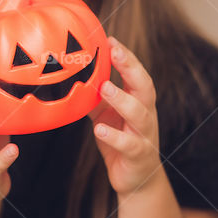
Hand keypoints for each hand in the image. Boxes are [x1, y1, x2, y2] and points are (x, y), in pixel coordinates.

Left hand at [88, 36, 164, 194]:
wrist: (136, 178)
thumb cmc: (120, 139)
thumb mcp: (105, 114)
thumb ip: (95, 96)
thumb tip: (71, 75)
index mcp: (139, 101)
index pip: (136, 73)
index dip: (126, 57)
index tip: (111, 39)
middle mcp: (146, 114)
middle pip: (145, 86)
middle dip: (131, 67)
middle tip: (115, 52)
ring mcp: (144, 134)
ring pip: (139, 113)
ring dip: (122, 99)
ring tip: (105, 88)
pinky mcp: (139, 155)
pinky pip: (128, 143)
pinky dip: (114, 136)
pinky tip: (99, 130)